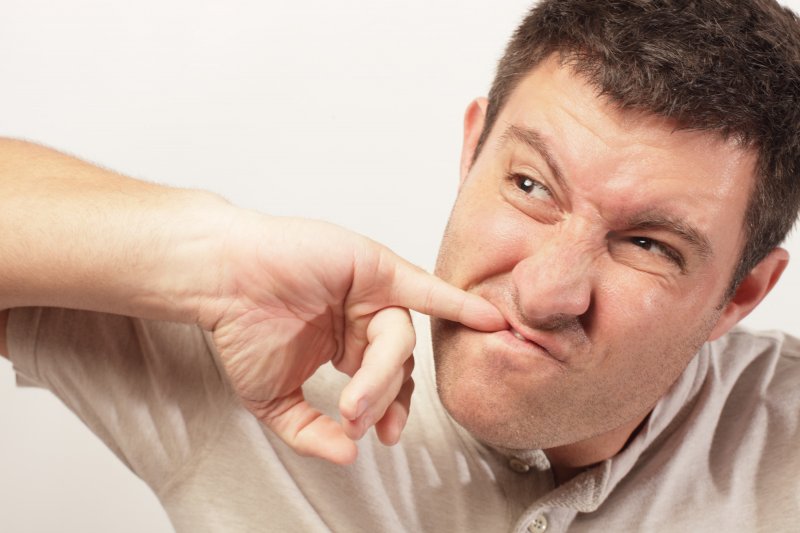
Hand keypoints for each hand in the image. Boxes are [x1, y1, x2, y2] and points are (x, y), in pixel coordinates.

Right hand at [200, 214, 506, 463]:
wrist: (221, 282)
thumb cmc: (240, 329)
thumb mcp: (273, 399)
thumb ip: (309, 431)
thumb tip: (348, 455)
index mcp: (347, 345)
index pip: (387, 382)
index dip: (389, 410)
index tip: (381, 435)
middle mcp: (364, 318)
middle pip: (398, 363)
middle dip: (387, 398)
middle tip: (363, 419)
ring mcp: (372, 292)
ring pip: (400, 339)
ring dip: (384, 374)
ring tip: (356, 399)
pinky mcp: (376, 268)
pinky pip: (425, 289)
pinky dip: (457, 303)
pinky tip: (487, 319)